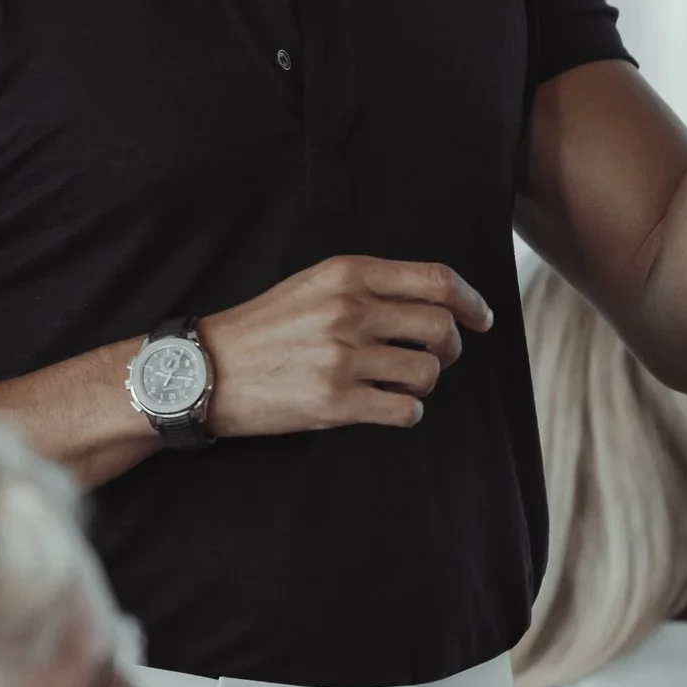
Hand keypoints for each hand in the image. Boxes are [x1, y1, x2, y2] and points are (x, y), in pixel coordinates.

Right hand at [198, 256, 491, 438]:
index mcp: (346, 274)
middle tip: (437, 359)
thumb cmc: (262, 328)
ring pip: (427, 372)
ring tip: (396, 384)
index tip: (481, 318)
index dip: (471, 301)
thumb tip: (432, 301)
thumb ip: (366, 286)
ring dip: (422, 383)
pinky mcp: (335, 402)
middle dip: (451, 348)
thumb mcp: (312, 285)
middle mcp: (348, 311)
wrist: (205, 370)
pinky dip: (406, 412)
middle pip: (442, 327)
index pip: (436, 280)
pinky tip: (386, 408)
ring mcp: (343, 357)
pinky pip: (405, 411)